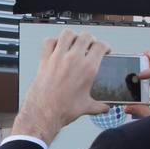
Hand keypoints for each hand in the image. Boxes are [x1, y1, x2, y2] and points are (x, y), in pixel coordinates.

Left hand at [11, 29, 110, 144]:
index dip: (104, 46)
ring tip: (73, 42)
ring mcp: (58, 58)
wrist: (43, 114)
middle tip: (89, 44)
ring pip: (67, 34)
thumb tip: (105, 107)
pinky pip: (49, 42)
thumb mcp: (86, 107)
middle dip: (89, 39)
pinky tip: (56, 47)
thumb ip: (99, 106)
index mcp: (88, 68)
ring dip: (72, 36)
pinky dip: (53, 42)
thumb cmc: (64, 110)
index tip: (104, 49)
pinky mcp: (45, 60)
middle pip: (85, 36)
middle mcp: (74, 59)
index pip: (100, 46)